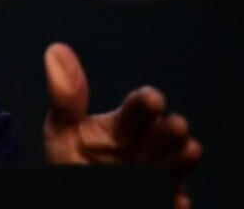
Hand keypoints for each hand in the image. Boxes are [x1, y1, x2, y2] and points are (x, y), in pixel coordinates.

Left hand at [42, 42, 202, 208]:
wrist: (72, 195)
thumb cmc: (72, 160)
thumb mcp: (63, 129)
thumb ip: (66, 98)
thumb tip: (55, 50)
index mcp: (123, 129)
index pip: (139, 111)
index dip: (145, 104)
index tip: (151, 99)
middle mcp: (144, 152)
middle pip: (162, 139)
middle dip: (170, 132)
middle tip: (176, 125)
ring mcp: (152, 179)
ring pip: (173, 169)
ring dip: (181, 161)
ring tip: (188, 151)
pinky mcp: (157, 200)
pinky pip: (169, 201)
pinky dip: (174, 200)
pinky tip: (177, 199)